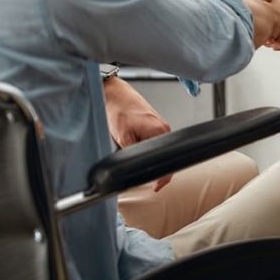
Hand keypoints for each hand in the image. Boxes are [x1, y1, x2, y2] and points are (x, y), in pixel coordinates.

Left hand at [102, 76, 172, 190]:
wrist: (112, 92)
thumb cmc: (117, 109)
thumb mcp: (123, 138)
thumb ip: (133, 156)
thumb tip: (137, 169)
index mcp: (160, 131)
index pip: (167, 161)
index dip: (161, 177)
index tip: (155, 187)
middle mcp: (164, 128)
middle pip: (163, 155)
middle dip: (151, 165)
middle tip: (136, 169)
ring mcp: (160, 124)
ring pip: (156, 148)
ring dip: (145, 153)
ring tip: (129, 148)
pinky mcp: (154, 122)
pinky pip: (152, 139)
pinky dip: (143, 145)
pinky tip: (131, 140)